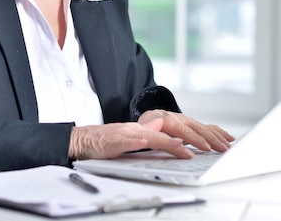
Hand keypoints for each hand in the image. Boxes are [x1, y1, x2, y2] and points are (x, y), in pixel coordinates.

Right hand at [69, 118, 192, 159]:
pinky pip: (127, 141)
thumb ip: (147, 134)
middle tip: (195, 150)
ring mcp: (126, 134)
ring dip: (165, 142)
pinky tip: (145, 144)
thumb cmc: (106, 140)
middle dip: (180, 143)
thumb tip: (162, 128)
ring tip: (180, 148)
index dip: (182, 140)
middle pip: (162, 135)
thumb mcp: (131, 136)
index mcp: (141, 130)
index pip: (165, 134)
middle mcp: (136, 130)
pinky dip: (138, 142)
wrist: (84, 139)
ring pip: (149, 137)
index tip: (197, 146)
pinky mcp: (114, 141)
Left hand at [138, 110, 234, 153]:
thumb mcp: (147, 133)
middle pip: (199, 130)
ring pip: (206, 128)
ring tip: (228, 147)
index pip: (184, 131)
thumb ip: (157, 137)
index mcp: (169, 120)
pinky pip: (209, 127)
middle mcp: (181, 119)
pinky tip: (229, 138)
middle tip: (223, 149)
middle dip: (212, 140)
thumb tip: (168, 140)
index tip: (206, 148)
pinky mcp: (194, 124)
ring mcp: (189, 120)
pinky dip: (220, 132)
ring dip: (219, 138)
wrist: (150, 116)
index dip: (196, 140)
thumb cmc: (147, 128)